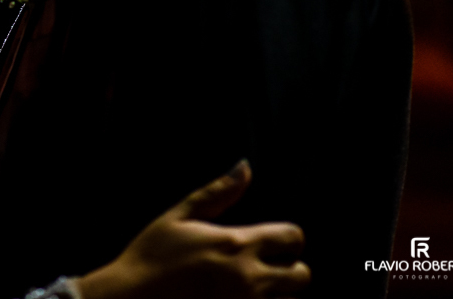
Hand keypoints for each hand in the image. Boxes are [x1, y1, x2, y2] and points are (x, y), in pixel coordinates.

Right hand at [73, 161, 310, 298]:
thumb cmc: (150, 256)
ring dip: (277, 295)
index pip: (292, 237)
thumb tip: (244, 167)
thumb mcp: (178, 217)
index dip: (287, 237)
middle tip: (264, 268)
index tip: (271, 241)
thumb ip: (216, 193)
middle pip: (302, 275)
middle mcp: (249, 278)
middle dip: (289, 269)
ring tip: (250, 289)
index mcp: (236, 244)